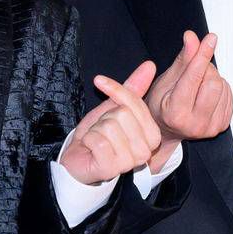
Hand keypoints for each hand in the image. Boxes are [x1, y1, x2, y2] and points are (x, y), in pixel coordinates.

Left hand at [61, 61, 161, 184]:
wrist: (79, 161)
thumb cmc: (99, 135)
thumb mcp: (114, 108)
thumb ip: (133, 89)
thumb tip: (150, 65)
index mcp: (153, 134)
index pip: (135, 103)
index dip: (115, 90)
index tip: (99, 81)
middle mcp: (147, 149)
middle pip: (122, 114)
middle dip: (104, 118)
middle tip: (102, 131)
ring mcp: (131, 160)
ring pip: (110, 126)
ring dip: (96, 130)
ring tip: (97, 141)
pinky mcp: (113, 168)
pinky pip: (98, 140)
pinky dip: (88, 141)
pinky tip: (91, 150)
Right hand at [145, 30, 232, 172]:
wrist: (167, 129)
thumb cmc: (162, 105)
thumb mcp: (166, 80)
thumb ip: (183, 59)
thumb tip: (192, 38)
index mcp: (176, 113)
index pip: (194, 78)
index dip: (202, 55)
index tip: (210, 39)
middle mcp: (195, 124)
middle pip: (213, 82)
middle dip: (206, 70)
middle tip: (194, 72)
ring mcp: (211, 127)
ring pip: (223, 86)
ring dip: (212, 79)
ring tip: (198, 86)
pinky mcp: (222, 125)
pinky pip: (229, 94)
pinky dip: (219, 88)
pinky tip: (206, 94)